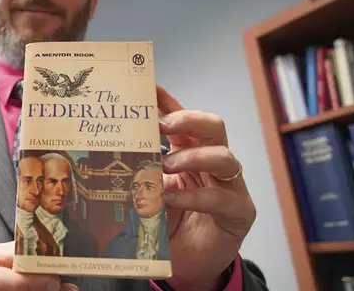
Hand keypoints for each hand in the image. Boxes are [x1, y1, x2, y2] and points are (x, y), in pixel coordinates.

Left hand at [156, 86, 255, 290]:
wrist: (185, 266)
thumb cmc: (167, 224)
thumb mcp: (149, 192)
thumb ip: (141, 170)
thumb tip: (116, 147)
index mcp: (190, 151)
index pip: (183, 119)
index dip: (169, 101)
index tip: (149, 87)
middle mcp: (212, 163)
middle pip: (213, 126)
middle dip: (188, 119)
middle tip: (163, 125)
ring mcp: (230, 185)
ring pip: (223, 156)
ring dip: (192, 157)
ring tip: (166, 165)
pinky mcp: (238, 211)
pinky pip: (222, 197)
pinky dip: (194, 196)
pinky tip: (171, 200)